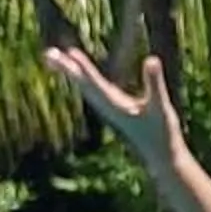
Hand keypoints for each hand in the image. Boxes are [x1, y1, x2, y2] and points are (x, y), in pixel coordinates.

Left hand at [46, 45, 183, 165]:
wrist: (161, 158)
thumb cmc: (163, 133)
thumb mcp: (161, 107)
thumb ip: (155, 83)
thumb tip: (152, 59)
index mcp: (116, 106)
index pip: (95, 83)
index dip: (83, 68)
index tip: (69, 54)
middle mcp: (108, 107)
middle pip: (83, 85)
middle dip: (67, 69)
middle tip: (47, 54)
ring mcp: (110, 109)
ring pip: (85, 88)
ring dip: (70, 72)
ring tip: (54, 59)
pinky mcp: (114, 110)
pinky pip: (93, 91)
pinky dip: (82, 80)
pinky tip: (77, 74)